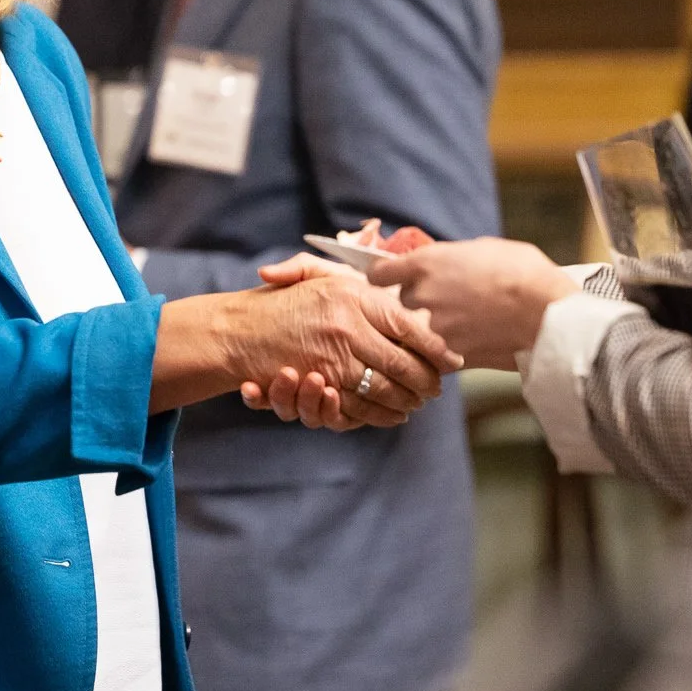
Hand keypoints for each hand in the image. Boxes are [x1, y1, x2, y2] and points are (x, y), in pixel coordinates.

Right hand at [220, 255, 459, 427]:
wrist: (239, 331)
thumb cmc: (286, 301)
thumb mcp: (318, 276)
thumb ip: (356, 277)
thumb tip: (407, 291)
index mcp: (352, 296)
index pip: (407, 323)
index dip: (435, 344)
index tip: (452, 357)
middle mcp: (346, 327)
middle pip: (402, 361)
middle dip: (425, 379)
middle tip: (437, 387)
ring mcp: (333, 358)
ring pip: (384, 387)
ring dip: (406, 399)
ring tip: (417, 401)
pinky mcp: (321, 386)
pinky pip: (360, 405)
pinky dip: (380, 414)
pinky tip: (393, 414)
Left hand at [364, 237, 577, 371]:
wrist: (547, 313)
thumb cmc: (522, 271)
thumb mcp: (482, 248)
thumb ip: (450, 257)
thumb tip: (440, 262)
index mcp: (425, 264)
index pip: (379, 273)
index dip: (383, 276)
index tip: (388, 280)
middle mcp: (422, 297)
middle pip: (400, 304)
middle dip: (417, 303)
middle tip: (444, 301)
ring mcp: (434, 330)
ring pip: (418, 333)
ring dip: (433, 330)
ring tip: (463, 325)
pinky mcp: (450, 358)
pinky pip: (437, 358)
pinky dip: (447, 355)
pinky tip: (468, 346)